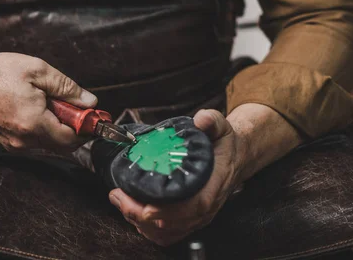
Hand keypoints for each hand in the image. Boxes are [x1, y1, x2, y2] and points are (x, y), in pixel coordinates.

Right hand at [0, 27, 97, 151]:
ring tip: (48, 102)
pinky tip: (35, 108)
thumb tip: (90, 102)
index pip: (73, 138)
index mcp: (33, 123)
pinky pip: (35, 142)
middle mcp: (24, 140)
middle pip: (63, 145)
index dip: (86, 126)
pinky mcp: (7, 142)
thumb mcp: (38, 71)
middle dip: (73, 127)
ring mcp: (14, 144)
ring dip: (57, 127)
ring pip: (49, 144)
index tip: (91, 114)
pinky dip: (43, 129)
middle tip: (69, 104)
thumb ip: (67, 88)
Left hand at [108, 104, 302, 245]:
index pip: (194, 206)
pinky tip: (131, 212)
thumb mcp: (221, 127)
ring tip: (119, 200)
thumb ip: (211, 120)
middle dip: (141, 213)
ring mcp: (197, 217)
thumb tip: (201, 118)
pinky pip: (166, 234)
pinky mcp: (188, 220)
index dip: (169, 210)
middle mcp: (206, 207)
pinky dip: (146, 228)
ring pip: (166, 232)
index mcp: (214, 186)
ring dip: (139, 221)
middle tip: (117, 195)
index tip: (146, 206)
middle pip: (173, 223)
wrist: (235, 158)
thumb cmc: (223, 144)